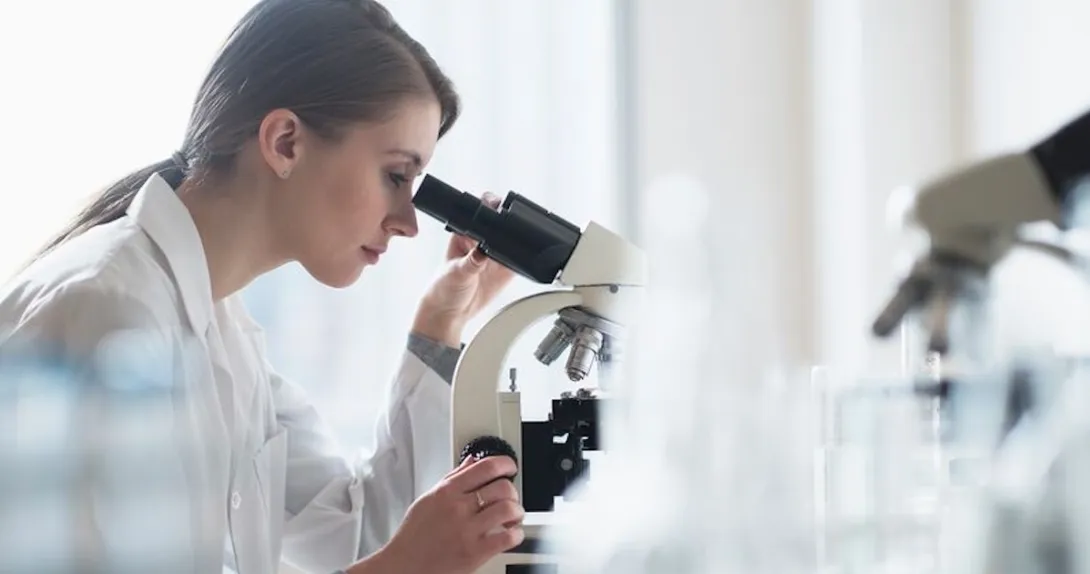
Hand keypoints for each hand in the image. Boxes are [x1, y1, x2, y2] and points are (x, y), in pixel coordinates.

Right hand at [375, 456, 523, 573]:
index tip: (510, 467)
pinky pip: (508, 537)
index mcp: (447, 492)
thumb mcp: (428, 499)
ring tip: (513, 516)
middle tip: (510, 497)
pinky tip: (510, 534)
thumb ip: (453, 478)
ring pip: (509, 509)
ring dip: (517, 512)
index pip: (485, 467)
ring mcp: (467, 530)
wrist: (404, 566)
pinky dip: (516, 534)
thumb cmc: (414, 536)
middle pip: (502, 486)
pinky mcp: (475, 552)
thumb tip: (472, 462)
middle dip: (512, 491)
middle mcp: (458, 508)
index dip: (505, 463)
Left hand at [412, 193, 515, 346]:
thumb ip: (471, 261)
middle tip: (513, 228)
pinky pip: (520, 260)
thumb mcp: (456, 272)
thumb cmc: (443, 288)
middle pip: (501, 223)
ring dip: (519, 240)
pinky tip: (523, 263)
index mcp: (465, 234)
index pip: (481, 213)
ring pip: (513, 240)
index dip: (492, 206)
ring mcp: (495, 255)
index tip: (499, 207)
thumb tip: (483, 251)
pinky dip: (524, 260)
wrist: (450, 313)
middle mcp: (481, 241)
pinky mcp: (505, 269)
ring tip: (518, 247)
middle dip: (510, 221)